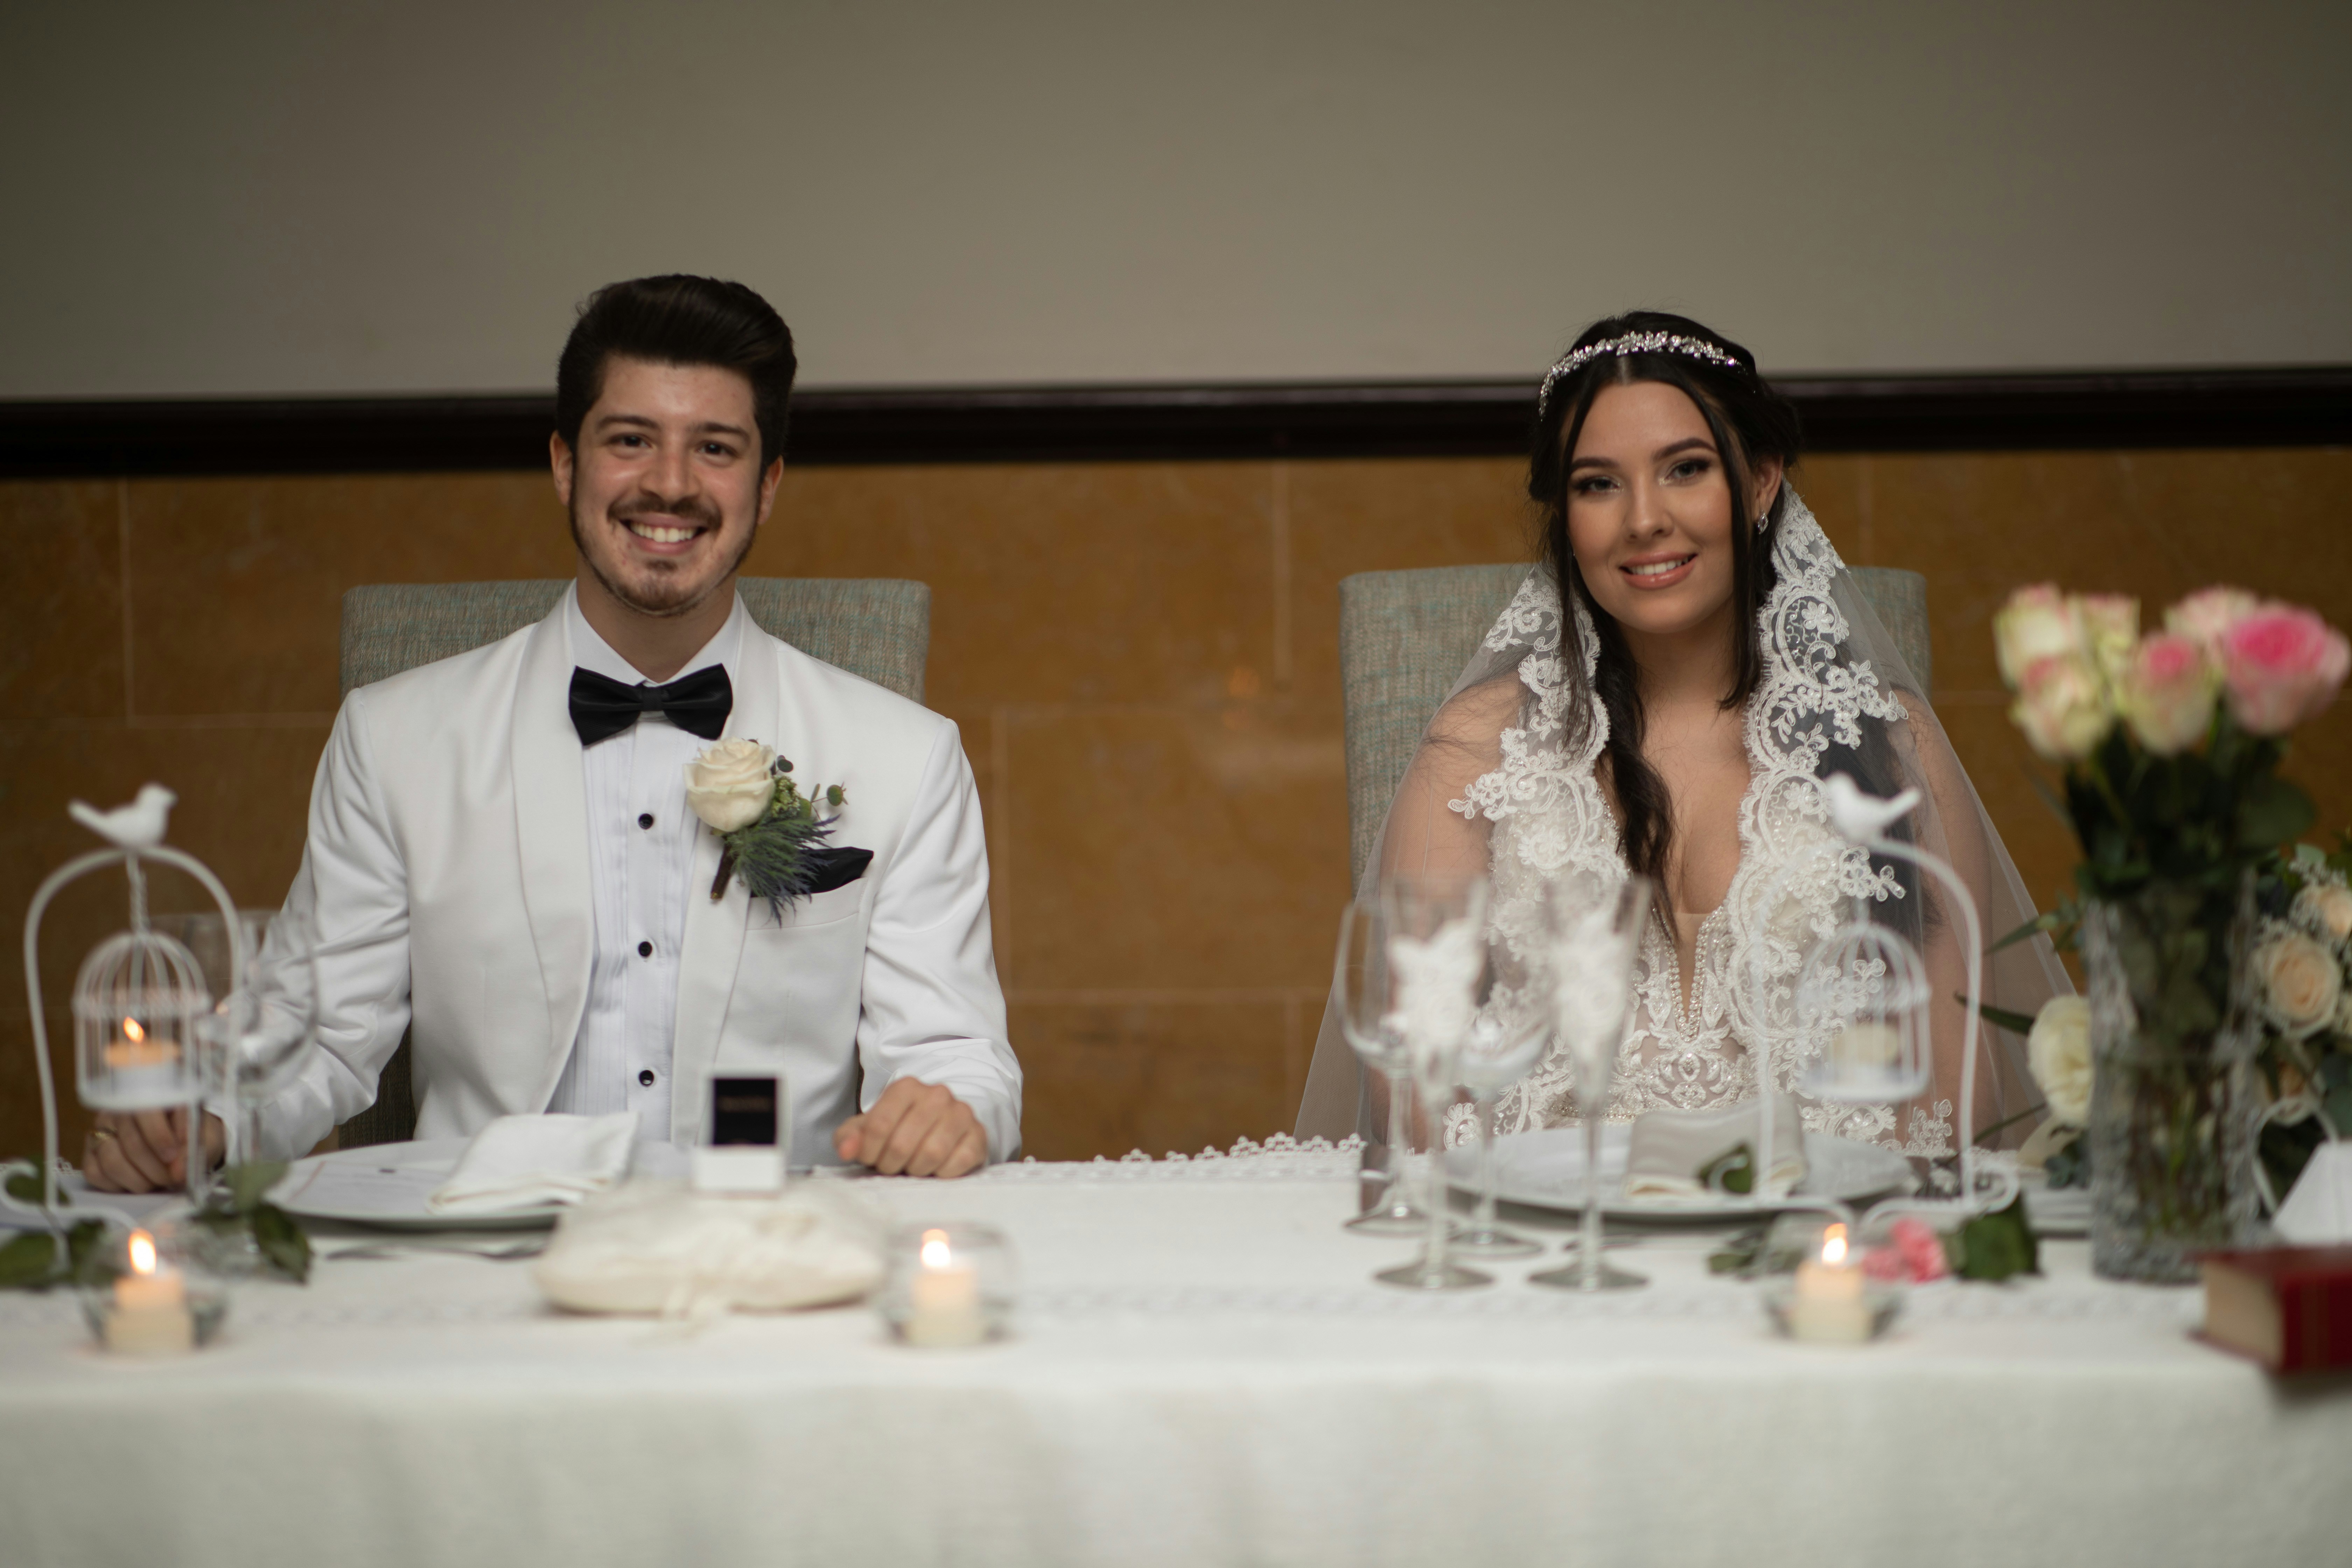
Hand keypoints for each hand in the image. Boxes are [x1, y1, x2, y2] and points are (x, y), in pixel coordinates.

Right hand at [82, 1108, 225, 1193]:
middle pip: (132, 1143)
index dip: (160, 1137)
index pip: (147, 1112)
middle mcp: (122, 1109)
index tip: (174, 1157)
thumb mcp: (206, 1138)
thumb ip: (194, 1151)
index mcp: (152, 1095)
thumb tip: (178, 1172)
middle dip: (157, 1168)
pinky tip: (138, 1182)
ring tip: (159, 1181)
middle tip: (173, 1178)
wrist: (185, 1141)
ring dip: (140, 1180)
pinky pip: (95, 1173)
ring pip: (112, 1161)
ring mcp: (103, 1129)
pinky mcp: (91, 1151)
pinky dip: (120, 1185)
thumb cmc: (195, 1135)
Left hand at [833, 1078, 987, 1177]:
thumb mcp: (867, 1131)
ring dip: (916, 1169)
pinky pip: (957, 1162)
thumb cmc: (898, 1131)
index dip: (869, 1152)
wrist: (939, 1130)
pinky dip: (941, 1173)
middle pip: (902, 1143)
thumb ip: (849, 1137)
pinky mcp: (978, 1135)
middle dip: (891, 1164)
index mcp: (906, 1087)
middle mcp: (937, 1094)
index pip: (878, 1125)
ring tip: (912, 1167)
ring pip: (931, 1153)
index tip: (870, 1159)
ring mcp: (961, 1113)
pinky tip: (935, 1168)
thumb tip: (847, 1151)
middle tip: (891, 1167)